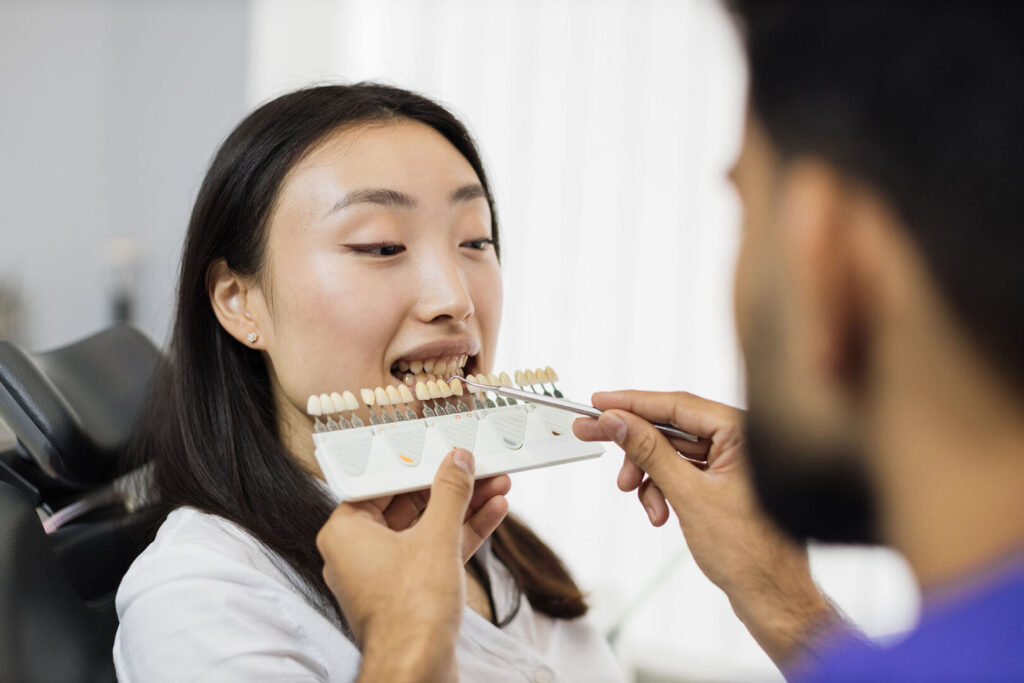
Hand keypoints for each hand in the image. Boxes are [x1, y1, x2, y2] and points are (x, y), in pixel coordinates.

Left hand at [317, 449, 509, 681]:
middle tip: (478, 465)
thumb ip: (450, 492)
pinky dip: (462, 533)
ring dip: (464, 506)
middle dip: (451, 485)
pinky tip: (492, 512)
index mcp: (345, 533)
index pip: (382, 482)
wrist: (418, 670)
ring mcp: (386, 573)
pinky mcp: (410, 591)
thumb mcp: (436, 537)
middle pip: (409, 503)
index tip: (441, 448)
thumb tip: (457, 461)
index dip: (416, 462)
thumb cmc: (410, 613)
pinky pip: (435, 551)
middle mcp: (359, 551)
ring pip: (427, 527)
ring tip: (496, 484)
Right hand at [573, 391, 835, 666]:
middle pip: (671, 427)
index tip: (598, 402)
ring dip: (649, 476)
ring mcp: (731, 462)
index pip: (677, 404)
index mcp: (742, 433)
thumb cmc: (749, 552)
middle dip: (635, 445)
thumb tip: (617, 421)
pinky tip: (660, 513)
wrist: (771, 597)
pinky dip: (663, 490)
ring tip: (639, 499)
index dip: (632, 402)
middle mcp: (739, 441)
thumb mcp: (688, 495)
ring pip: (671, 452)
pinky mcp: (723, 482)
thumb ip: (649, 452)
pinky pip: (681, 472)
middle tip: (592, 436)